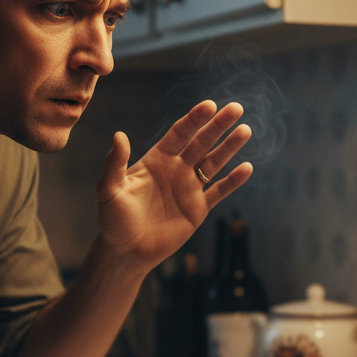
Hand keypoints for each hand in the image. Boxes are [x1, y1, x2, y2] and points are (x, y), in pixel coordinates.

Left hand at [96, 99, 251, 271]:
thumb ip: (115, 163)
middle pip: (201, 142)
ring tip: (245, 130)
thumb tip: (119, 135)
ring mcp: (189, 188)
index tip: (209, 106)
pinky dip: (233, 180)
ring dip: (229, 147)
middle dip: (218, 126)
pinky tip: (247, 167)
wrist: (127, 251)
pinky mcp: (198, 208)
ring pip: (214, 162)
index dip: (194, 119)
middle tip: (235, 108)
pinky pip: (219, 191)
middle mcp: (176, 169)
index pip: (179, 133)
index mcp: (156, 160)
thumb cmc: (114, 220)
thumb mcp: (110, 189)